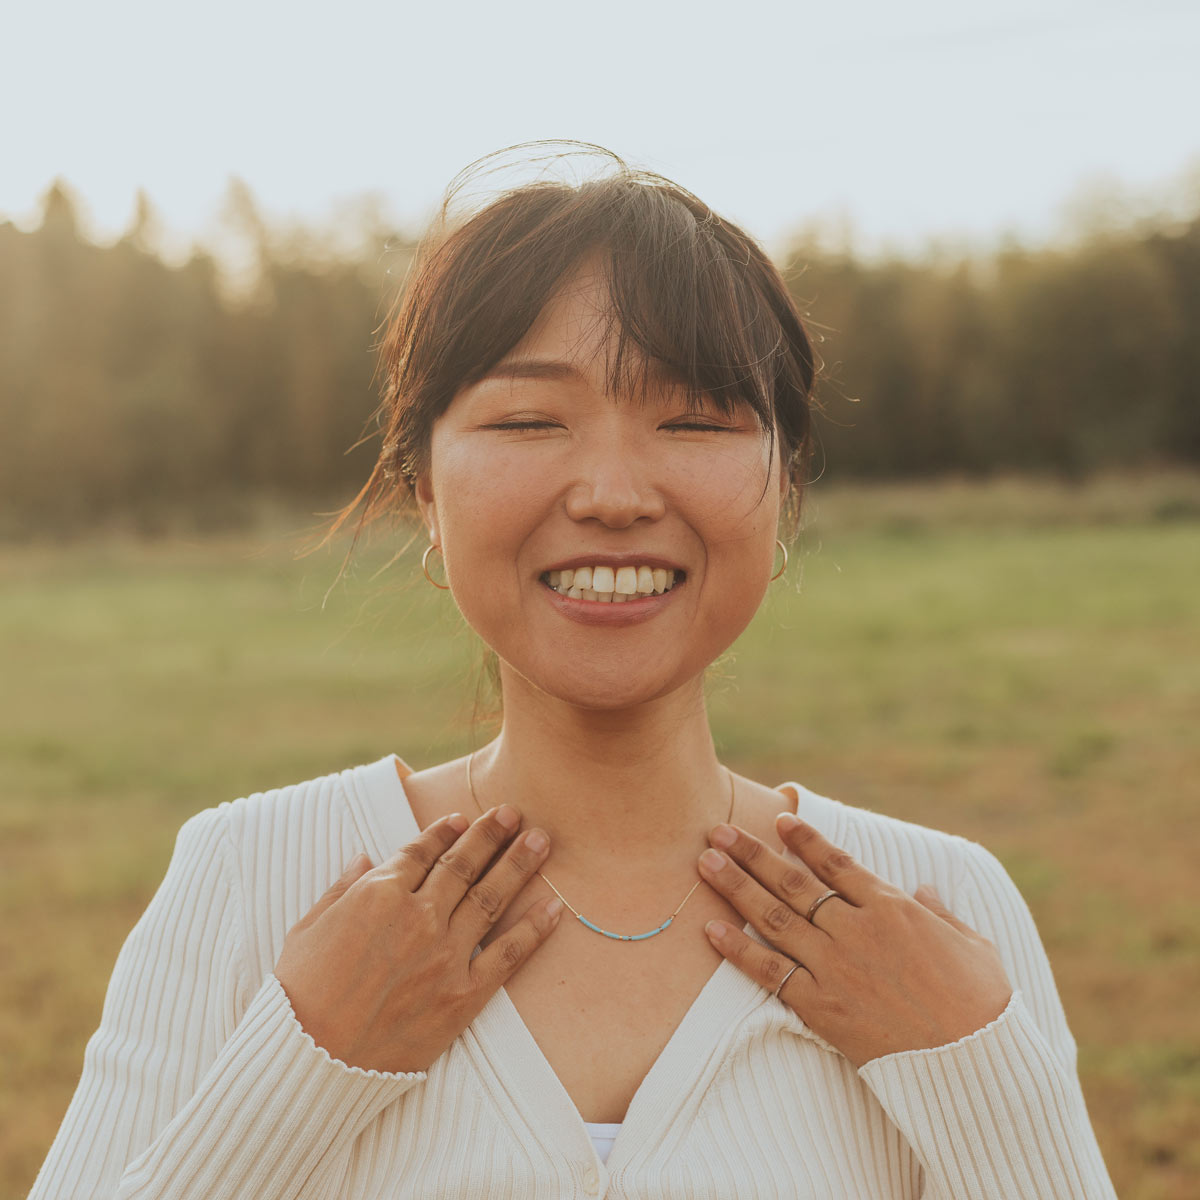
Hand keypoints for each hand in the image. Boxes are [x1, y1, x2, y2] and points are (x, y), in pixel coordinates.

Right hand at [274, 805, 561, 1073]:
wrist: (310, 1062)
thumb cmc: (299, 995)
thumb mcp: (308, 928)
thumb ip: (342, 889)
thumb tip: (364, 859)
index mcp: (379, 894)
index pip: (421, 852)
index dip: (445, 832)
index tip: (463, 819)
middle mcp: (418, 916)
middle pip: (463, 865)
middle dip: (491, 835)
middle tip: (514, 813)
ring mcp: (444, 955)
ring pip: (491, 897)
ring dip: (519, 865)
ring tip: (541, 841)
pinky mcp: (462, 995)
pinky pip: (508, 955)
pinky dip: (534, 929)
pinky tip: (554, 907)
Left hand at [697, 814, 1012, 1068]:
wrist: (974, 1064)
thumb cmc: (983, 1005)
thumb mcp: (973, 945)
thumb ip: (941, 914)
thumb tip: (924, 890)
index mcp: (893, 908)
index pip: (836, 863)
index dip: (804, 840)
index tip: (777, 818)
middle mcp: (857, 930)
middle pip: (793, 883)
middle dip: (752, 854)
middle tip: (717, 831)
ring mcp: (836, 967)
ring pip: (774, 918)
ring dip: (736, 888)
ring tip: (705, 863)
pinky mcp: (822, 1007)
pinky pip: (771, 974)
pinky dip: (739, 951)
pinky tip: (711, 931)